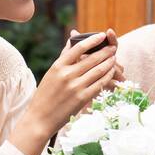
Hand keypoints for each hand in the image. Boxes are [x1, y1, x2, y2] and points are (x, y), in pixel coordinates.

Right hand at [10, 28, 120, 154]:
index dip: (92, 40)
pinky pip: (100, 84)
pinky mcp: (82, 98)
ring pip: (98, 70)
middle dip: (105, 52)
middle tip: (113, 47)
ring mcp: (76, 87)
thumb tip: (72, 39)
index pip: (78, 48)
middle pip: (92, 59)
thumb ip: (64, 57)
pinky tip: (111, 72)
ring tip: (114, 58)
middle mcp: (67, 75)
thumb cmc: (45, 94)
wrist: (40, 118)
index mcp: (58, 66)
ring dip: (109, 63)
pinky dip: (107, 76)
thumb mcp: (51, 73)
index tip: (102, 36)